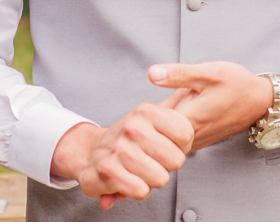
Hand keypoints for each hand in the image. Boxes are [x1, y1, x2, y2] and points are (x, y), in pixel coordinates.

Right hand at [50, 102, 192, 209]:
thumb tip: (190, 88)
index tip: (170, 145)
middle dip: (168, 165)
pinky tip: (130, 180)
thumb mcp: (150, 116)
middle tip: (153, 160)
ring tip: (141, 170)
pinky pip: (142, 191)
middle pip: (176, 159)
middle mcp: (134, 127)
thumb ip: (175, 104)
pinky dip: (139, 191)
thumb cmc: (127, 138)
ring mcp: (120, 149)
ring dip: (153, 180)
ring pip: (160, 178)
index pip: (186, 134)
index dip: (182, 146)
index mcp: (147, 111)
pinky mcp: (109, 172)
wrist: (89, 153)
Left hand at [148, 62, 279, 150]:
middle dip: (148, 122)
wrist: (260, 101)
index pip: (152, 127)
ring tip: (162, 108)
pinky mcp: (198, 142)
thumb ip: (178, 74)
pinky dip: (168, 130)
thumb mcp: (208, 72)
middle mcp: (191, 137)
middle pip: (156, 136)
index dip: (142, 116)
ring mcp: (195, 142)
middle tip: (148, 106)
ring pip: (165, 140)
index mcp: (189, 120)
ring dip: (158, 126)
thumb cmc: (237, 85)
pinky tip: (173, 113)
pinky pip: (175, 140)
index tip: (142, 106)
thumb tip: (151, 73)